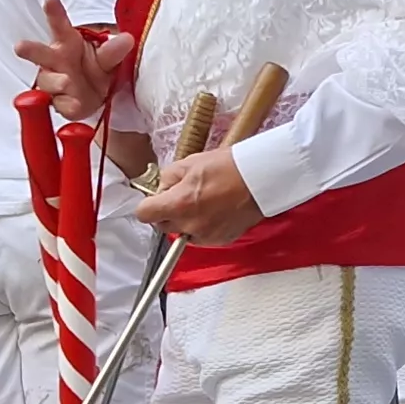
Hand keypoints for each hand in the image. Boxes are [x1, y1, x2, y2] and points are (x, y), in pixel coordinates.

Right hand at [15, 0, 133, 122]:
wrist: (95, 95)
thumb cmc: (95, 68)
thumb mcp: (107, 57)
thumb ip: (113, 50)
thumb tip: (127, 39)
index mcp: (67, 43)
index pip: (58, 24)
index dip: (54, 11)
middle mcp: (54, 61)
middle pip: (38, 53)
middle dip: (28, 49)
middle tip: (20, 46)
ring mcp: (53, 81)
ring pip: (47, 80)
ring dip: (56, 81)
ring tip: (66, 82)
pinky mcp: (58, 102)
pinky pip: (59, 104)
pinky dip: (66, 104)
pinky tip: (74, 103)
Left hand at [135, 146, 262, 245]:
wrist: (260, 178)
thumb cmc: (229, 167)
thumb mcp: (190, 162)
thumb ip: (167, 177)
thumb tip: (161, 189)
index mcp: (178, 204)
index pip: (144, 214)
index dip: (149, 204)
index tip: (156, 199)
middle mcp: (189, 225)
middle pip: (162, 225)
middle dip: (168, 212)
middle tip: (183, 196)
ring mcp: (206, 235)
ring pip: (182, 233)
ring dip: (186, 221)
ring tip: (203, 202)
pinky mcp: (220, 240)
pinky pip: (201, 237)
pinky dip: (203, 227)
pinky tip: (215, 210)